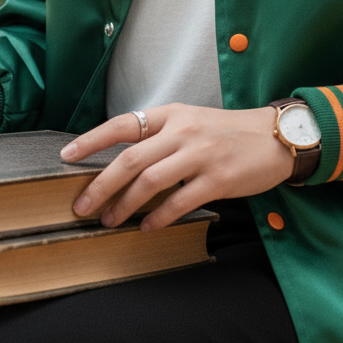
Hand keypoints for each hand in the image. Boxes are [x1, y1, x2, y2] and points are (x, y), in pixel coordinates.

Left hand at [60, 104, 294, 230]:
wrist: (276, 137)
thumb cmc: (229, 133)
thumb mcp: (192, 122)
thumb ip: (161, 137)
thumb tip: (121, 163)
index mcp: (173, 114)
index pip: (123, 124)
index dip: (92, 140)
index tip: (66, 156)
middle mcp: (184, 131)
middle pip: (131, 160)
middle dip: (101, 186)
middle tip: (82, 206)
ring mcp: (201, 155)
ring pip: (150, 182)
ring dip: (124, 205)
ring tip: (110, 221)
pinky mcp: (218, 179)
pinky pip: (179, 202)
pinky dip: (159, 218)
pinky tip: (147, 228)